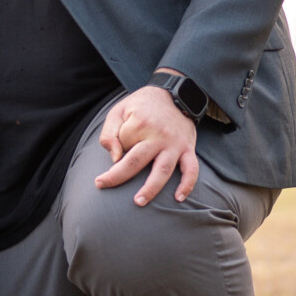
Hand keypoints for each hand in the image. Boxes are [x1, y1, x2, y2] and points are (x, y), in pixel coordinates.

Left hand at [94, 82, 201, 204]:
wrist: (174, 93)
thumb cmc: (141, 105)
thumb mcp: (119, 110)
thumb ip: (109, 133)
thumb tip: (114, 158)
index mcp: (139, 124)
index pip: (122, 145)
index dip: (116, 149)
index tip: (117, 149)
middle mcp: (158, 135)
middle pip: (136, 162)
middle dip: (118, 177)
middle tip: (103, 186)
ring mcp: (174, 144)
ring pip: (163, 170)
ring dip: (151, 189)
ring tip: (139, 202)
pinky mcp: (188, 149)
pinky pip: (192, 169)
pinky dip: (187, 184)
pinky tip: (179, 198)